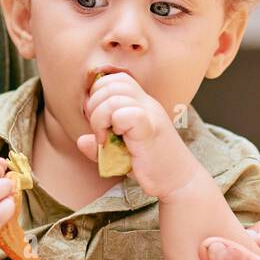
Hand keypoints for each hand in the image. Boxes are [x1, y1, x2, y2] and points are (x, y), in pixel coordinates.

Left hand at [77, 71, 197, 197]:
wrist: (178, 181)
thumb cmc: (150, 165)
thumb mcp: (119, 153)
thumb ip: (99, 145)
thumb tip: (81, 140)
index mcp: (141, 103)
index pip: (115, 79)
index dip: (98, 94)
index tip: (97, 118)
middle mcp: (147, 104)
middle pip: (111, 83)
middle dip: (94, 105)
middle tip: (99, 129)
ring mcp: (150, 114)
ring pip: (113, 98)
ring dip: (100, 118)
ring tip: (104, 138)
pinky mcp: (150, 129)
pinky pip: (127, 114)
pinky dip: (115, 125)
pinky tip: (117, 141)